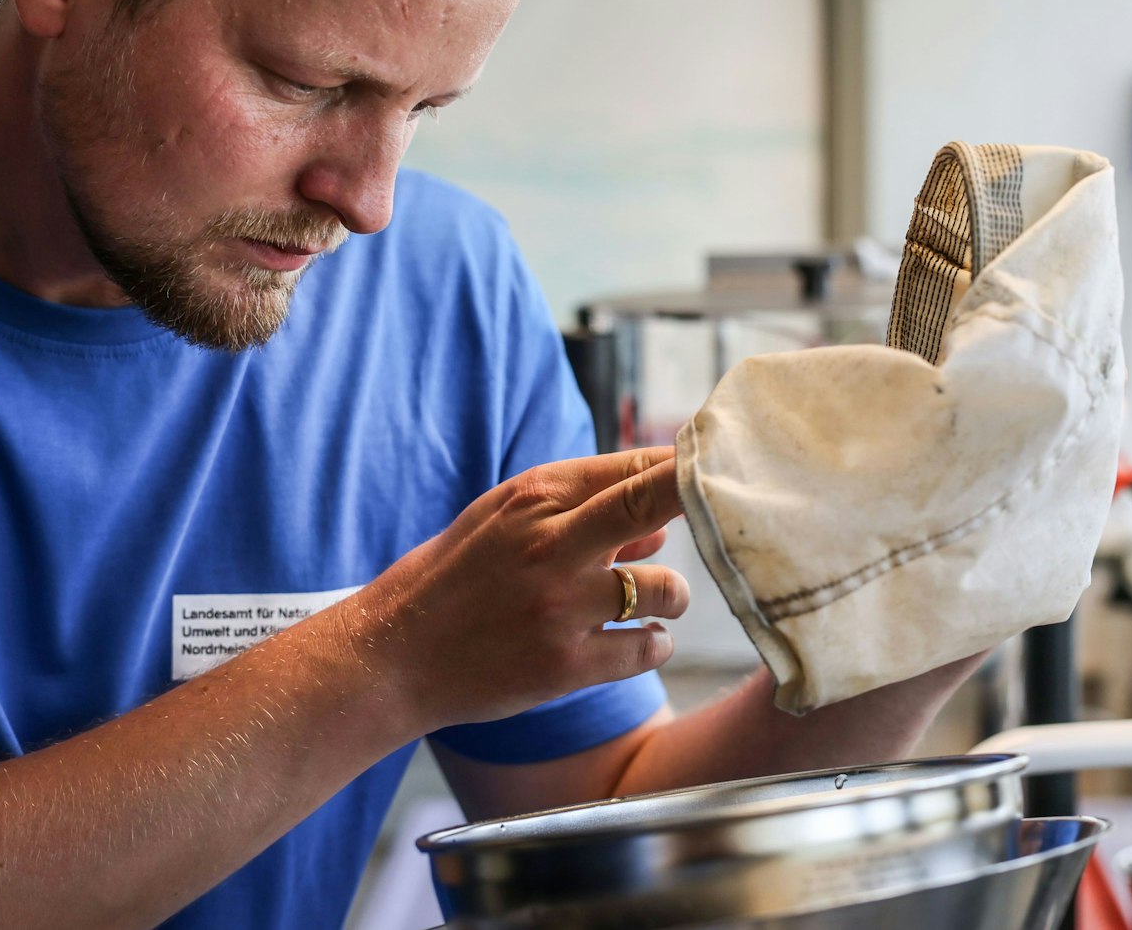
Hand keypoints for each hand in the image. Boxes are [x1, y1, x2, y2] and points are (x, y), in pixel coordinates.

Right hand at [346, 446, 690, 731]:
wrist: (394, 654)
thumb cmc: (454, 579)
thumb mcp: (505, 523)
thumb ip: (582, 514)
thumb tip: (658, 527)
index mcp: (534, 496)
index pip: (634, 467)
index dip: (686, 469)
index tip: (717, 472)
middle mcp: (551, 544)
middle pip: (653, 503)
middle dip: (703, 498)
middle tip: (737, 510)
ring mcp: (559, 607)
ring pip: (666, 589)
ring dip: (672, 597)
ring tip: (655, 603)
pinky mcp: (563, 665)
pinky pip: (647, 649)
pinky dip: (653, 646)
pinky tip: (641, 643)